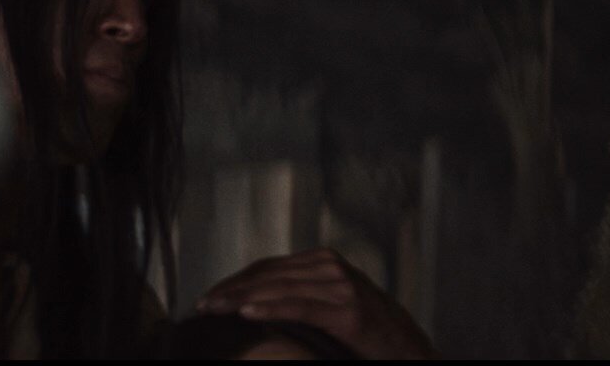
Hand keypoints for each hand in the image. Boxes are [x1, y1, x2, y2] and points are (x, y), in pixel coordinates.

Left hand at [197, 247, 437, 358]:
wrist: (408, 348)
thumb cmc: (366, 331)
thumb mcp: (330, 302)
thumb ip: (300, 293)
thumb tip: (253, 299)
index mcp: (325, 261)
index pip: (268, 266)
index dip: (235, 279)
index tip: (209, 296)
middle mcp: (332, 267)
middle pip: (269, 274)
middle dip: (231, 289)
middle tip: (201, 304)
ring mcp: (342, 287)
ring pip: (280, 288)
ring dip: (241, 297)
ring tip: (213, 309)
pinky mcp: (348, 312)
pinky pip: (300, 308)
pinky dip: (271, 308)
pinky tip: (246, 313)